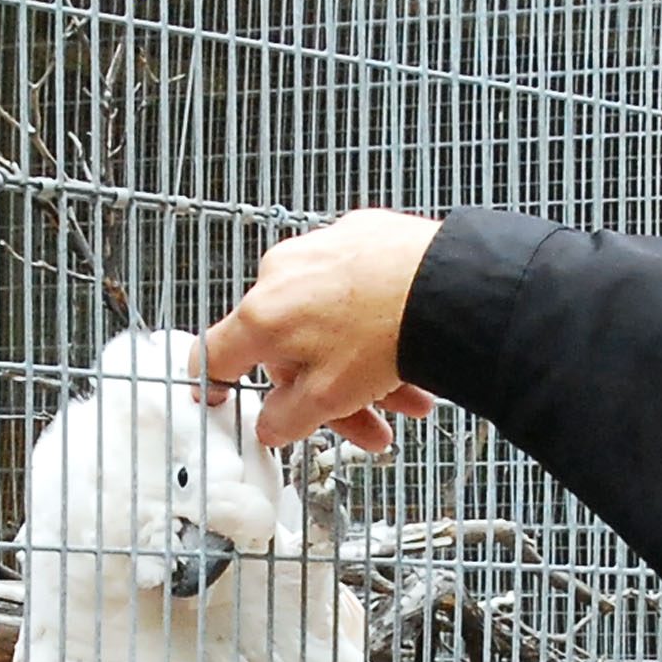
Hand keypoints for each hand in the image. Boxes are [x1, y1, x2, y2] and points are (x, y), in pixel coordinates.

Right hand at [199, 208, 447, 451]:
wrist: (446, 283)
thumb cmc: (385, 330)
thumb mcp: (330, 396)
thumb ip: (289, 417)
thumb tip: (273, 425)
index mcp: (262, 314)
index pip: (216, 353)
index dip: (216, 382)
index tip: (218, 396)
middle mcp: (282, 274)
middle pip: (291, 346)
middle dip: (330, 393)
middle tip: (367, 422)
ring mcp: (321, 249)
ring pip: (332, 322)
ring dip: (366, 368)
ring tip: (409, 399)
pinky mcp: (362, 235)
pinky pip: (359, 292)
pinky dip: (378, 325)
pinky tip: (412, 352)